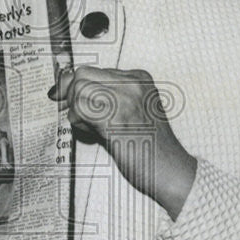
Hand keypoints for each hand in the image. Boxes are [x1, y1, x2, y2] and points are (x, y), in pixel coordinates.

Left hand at [49, 66, 195, 219]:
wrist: (170, 169)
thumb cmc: (151, 146)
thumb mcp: (131, 111)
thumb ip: (106, 97)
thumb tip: (71, 89)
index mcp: (139, 78)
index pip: (94, 70)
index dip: (77, 87)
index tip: (69, 100)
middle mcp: (133, 83)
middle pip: (83, 74)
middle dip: (73, 95)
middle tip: (80, 116)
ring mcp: (125, 98)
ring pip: (78, 89)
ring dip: (76, 110)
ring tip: (90, 126)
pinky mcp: (116, 117)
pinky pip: (80, 108)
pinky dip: (79, 122)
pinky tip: (93, 133)